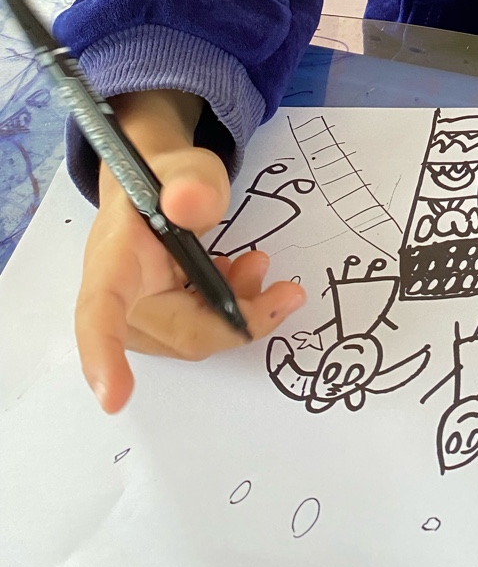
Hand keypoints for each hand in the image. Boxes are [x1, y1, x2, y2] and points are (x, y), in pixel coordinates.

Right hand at [76, 90, 305, 412]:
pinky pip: (200, 330)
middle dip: (237, 321)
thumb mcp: (186, 168)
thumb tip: (191, 203)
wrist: (159, 183)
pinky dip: (232, 310)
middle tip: (289, 294)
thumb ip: (191, 183)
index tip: (114, 398)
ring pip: (193, 337)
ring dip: (238, 313)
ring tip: (259, 266)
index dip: (104, 357)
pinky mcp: (161, 320)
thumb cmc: (166, 180)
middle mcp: (118, 297)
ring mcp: (138, 315)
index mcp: (111, 260)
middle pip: (176, 332)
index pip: (100, 313)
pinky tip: (241, 276)